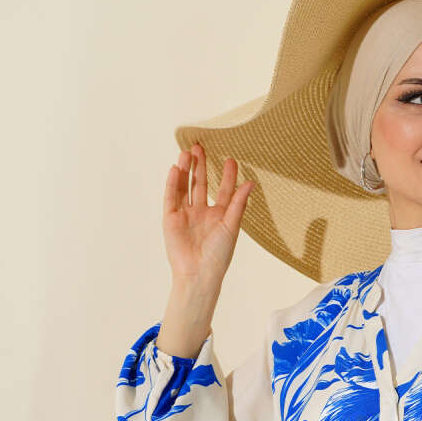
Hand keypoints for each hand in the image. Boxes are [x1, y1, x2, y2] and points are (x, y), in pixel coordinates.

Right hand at [163, 142, 253, 291]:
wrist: (199, 273)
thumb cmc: (219, 255)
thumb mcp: (231, 226)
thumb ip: (239, 203)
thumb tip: (251, 182)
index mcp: (219, 216)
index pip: (224, 190)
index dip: (227, 175)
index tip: (230, 159)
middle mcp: (201, 213)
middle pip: (200, 184)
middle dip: (200, 166)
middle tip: (200, 147)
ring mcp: (185, 215)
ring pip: (184, 187)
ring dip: (185, 170)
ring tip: (187, 153)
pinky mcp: (170, 219)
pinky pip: (170, 197)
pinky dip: (172, 183)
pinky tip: (175, 168)